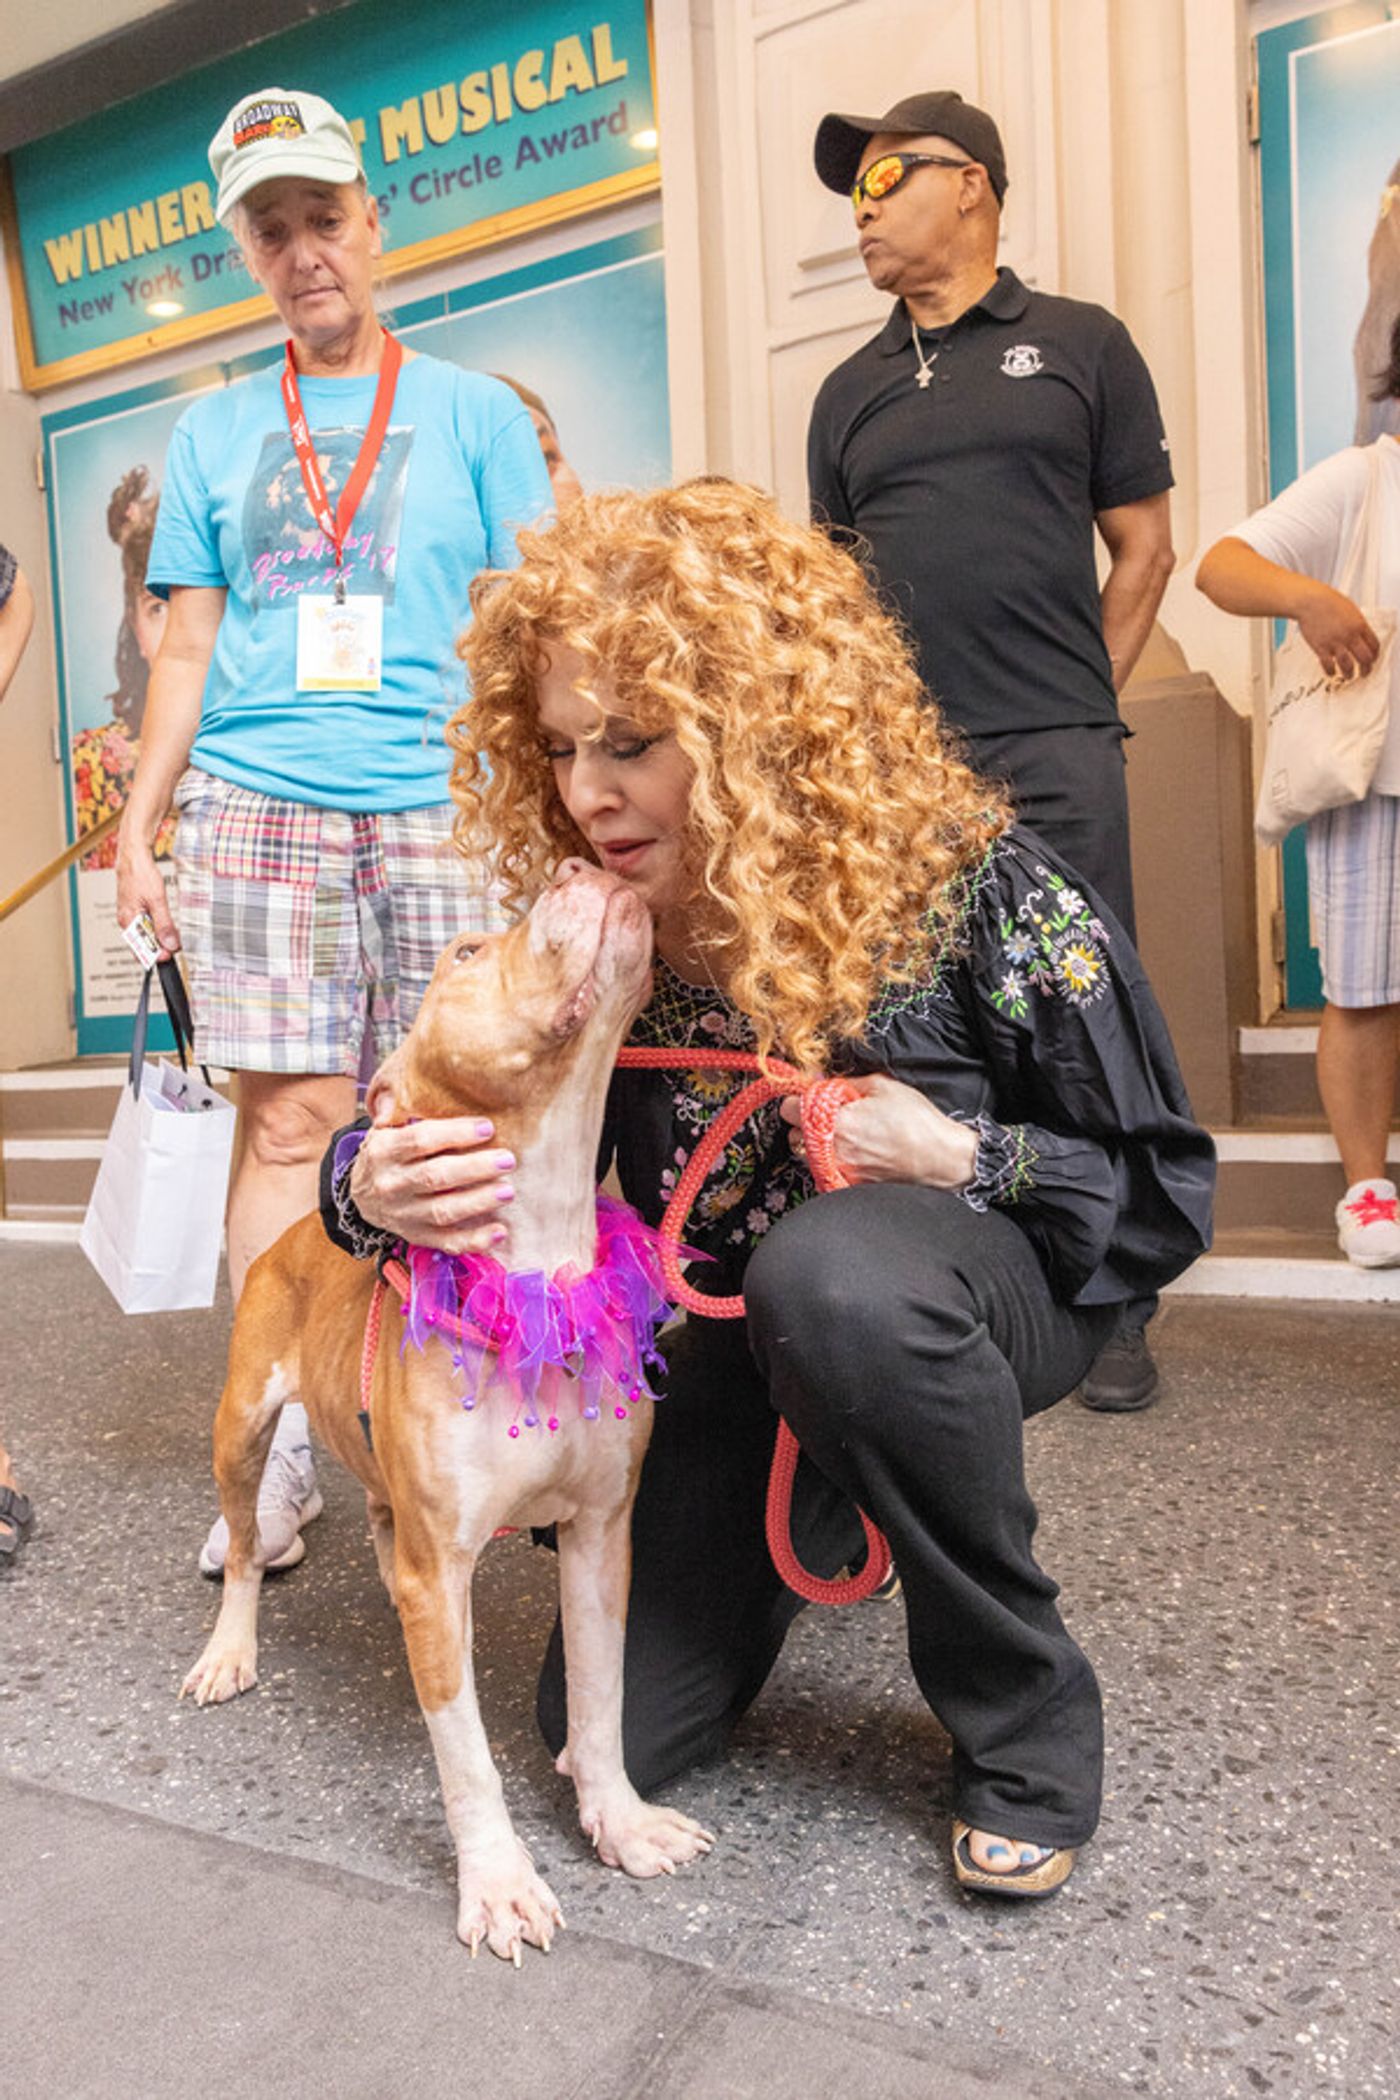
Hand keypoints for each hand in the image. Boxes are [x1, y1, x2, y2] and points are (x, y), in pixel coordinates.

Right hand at [115, 826, 178, 954]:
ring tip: (173, 935)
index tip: (171, 954)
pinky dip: (158, 926)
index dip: (156, 954)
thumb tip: (170, 943)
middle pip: (144, 943)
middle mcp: (127, 920)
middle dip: (160, 946)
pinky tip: (166, 924)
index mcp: (128, 921)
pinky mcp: (136, 908)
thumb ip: (164, 924)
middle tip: (176, 944)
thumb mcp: (157, 900)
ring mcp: (131, 914)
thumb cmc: (140, 873)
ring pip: (146, 934)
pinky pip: (147, 924)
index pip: (140, 949)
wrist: (134, 855)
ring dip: (160, 936)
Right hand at [349, 1112, 515, 1254]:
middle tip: (508, 1159)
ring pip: (443, 1210)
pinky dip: (474, 1240)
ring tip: (507, 1191)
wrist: (361, 1196)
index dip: (456, 1133)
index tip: (487, 1127)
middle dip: (474, 1168)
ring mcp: (404, 1214)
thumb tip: (424, 1085)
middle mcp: (391, 1184)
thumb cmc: (389, 1153)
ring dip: (478, 1202)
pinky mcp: (417, 1236)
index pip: (421, 1140)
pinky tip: (499, 1232)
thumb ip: (408, 1112)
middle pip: (435, 1176)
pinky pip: (447, 1242)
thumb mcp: (389, 1129)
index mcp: (384, 1151)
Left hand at [779, 1074, 978, 1190]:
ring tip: (842, 1132)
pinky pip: (826, 1168)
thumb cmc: (918, 1122)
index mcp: (837, 1121)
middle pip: (793, 1135)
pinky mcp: (851, 1183)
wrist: (941, 1158)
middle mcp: (834, 1149)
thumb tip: (822, 1081)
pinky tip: (852, 1149)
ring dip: (815, 1142)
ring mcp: (841, 1169)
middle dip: (803, 1122)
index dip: (798, 1099)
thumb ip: (845, 1083)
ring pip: (806, 1155)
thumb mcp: (882, 1086)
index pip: (789, 1110)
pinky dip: (831, 1158)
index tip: (808, 1096)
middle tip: (825, 1113)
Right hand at [1295, 583, 1381, 683]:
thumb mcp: (1351, 610)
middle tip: (1364, 672)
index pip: (1374, 645)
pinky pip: (1329, 665)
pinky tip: (1331, 672)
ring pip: (1348, 665)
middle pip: (1364, 658)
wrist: (1311, 601)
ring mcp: (1335, 643)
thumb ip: (1357, 624)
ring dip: (1349, 673)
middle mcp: (1350, 636)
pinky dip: (1331, 671)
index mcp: (1359, 625)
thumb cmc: (1329, 602)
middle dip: (1366, 669)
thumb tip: (1360, 636)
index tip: (1372, 659)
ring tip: (1349, 676)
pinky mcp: (1321, 647)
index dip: (1375, 655)